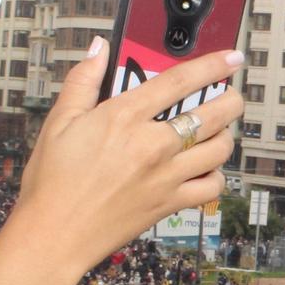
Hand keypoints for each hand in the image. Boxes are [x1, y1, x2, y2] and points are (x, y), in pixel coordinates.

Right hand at [13, 41, 243, 278]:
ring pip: (219, 149)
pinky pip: (211, 186)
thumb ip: (83, 80)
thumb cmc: (51, 183)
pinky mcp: (169, 204)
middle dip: (232, 100)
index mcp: (124, 118)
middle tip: (231, 95)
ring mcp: (165, 176)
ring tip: (218, 130)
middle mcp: (152, 145)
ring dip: (225, 135)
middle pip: (213, 114)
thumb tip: (99, 48)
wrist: (53, 236)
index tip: (231, 58)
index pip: (179, 81)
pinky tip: (205, 168)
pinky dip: (216, 175)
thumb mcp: (58, 122)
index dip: (212, 65)